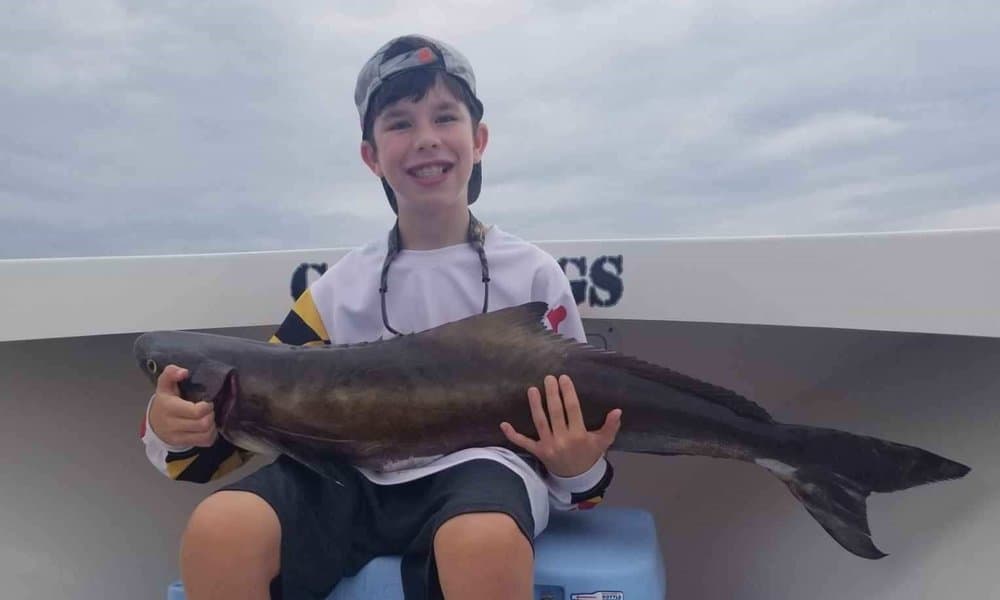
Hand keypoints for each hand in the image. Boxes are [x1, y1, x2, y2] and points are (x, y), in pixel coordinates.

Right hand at [147, 365, 217, 447]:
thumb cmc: (165, 401)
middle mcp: (172, 424)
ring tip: (207, 417)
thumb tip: (184, 372)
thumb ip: (171, 373)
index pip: (196, 411)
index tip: (206, 401)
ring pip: (206, 434)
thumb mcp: (164, 384)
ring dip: (212, 425)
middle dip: (211, 415)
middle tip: (208, 409)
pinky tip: (206, 428)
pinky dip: (211, 435)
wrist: (154, 422)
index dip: (206, 406)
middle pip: (203, 424)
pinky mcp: (183, 444)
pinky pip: (205, 442)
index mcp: (169, 407)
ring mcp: (177, 436)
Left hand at [500, 374, 621, 476]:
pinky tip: (503, 424)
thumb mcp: (603, 442)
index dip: (568, 392)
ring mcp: (549, 445)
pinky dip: (513, 435)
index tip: (563, 378)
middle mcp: (563, 439)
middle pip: (555, 412)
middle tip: (549, 378)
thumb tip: (617, 410)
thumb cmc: (590, 455)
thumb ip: (610, 426)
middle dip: (552, 394)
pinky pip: (524, 443)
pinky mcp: (538, 452)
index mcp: (579, 435)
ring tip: (532, 389)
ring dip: (535, 405)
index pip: (572, 409)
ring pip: (540, 422)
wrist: (578, 478)